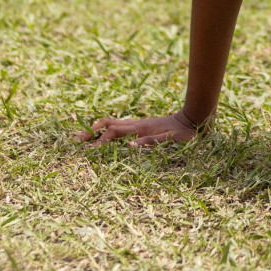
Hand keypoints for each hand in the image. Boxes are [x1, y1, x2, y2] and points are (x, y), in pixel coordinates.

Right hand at [76, 111, 199, 147]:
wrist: (193, 118)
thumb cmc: (184, 133)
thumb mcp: (171, 140)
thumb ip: (152, 142)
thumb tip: (130, 147)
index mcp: (140, 128)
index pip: (113, 133)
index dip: (100, 141)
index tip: (89, 151)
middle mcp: (135, 124)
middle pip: (107, 124)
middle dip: (91, 132)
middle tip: (76, 141)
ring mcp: (137, 124)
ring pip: (112, 123)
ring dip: (96, 129)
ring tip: (83, 137)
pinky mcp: (141, 126)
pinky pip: (119, 125)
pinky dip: (107, 129)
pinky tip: (102, 135)